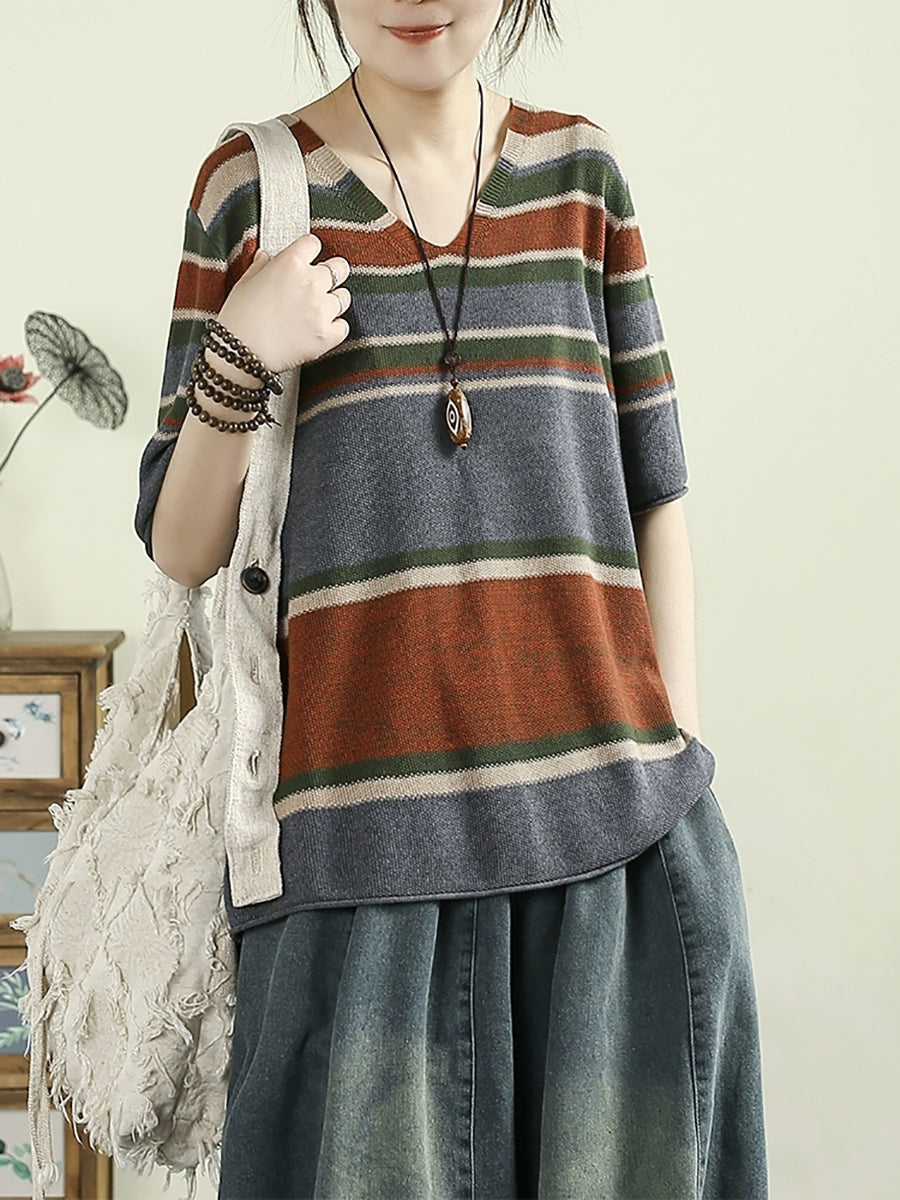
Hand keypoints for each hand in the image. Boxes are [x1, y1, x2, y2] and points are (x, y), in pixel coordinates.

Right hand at [216, 233, 351, 373]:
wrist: (241, 353)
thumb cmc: (238, 318)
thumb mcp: (245, 283)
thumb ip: (261, 266)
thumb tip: (267, 257)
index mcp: (290, 264)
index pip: (313, 243)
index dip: (309, 251)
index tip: (307, 258)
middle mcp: (311, 283)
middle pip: (339, 267)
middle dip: (331, 272)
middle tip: (320, 283)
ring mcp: (321, 310)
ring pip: (344, 297)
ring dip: (334, 301)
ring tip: (317, 309)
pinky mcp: (327, 335)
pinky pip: (343, 326)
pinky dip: (335, 328)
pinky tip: (320, 328)